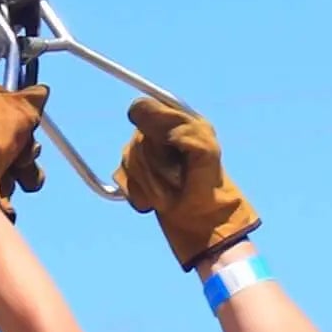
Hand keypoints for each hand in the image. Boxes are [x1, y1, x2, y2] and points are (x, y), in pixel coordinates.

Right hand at [116, 97, 259, 269]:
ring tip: (171, 193)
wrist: (203, 224)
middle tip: (178, 178)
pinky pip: (122, 180)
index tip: (165, 144)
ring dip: (150, 182)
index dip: (149, 125)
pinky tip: (156, 203)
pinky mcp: (135, 178)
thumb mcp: (205, 152)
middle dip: (155, 163)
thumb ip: (185, 131)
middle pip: (136, 138)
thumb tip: (160, 127)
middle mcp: (160, 135)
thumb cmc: (209, 186)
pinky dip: (139, 195)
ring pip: (127, 160)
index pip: (144, 107)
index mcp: (178, 120)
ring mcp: (146, 156)